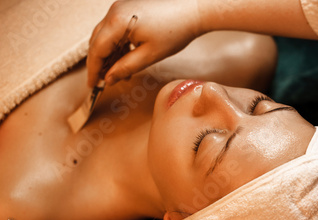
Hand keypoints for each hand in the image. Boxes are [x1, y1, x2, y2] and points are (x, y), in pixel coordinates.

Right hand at [87, 0, 202, 86]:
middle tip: (105, 81)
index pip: (96, 50)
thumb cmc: (176, 30)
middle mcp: (114, 11)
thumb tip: (109, 78)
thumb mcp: (150, 55)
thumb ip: (126, 67)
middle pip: (97, 41)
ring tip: (120, 73)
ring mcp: (121, 7)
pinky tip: (127, 57)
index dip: (94, 70)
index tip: (94, 85)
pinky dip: (118, 43)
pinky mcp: (129, 7)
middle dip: (100, 63)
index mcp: (117, 22)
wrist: (194, 9)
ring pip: (106, 34)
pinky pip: (116, 27)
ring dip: (110, 54)